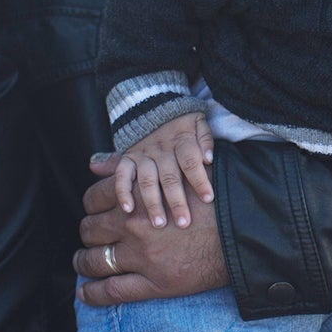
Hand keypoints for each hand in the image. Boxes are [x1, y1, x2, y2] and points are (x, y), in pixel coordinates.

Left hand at [75, 153, 229, 305]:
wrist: (247, 228)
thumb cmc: (216, 194)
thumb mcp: (176, 169)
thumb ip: (132, 164)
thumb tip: (96, 163)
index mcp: (137, 195)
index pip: (95, 198)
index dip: (92, 205)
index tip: (96, 210)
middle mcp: (133, 225)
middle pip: (90, 229)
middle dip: (88, 233)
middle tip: (91, 237)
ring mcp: (141, 256)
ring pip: (94, 261)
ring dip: (83, 262)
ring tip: (84, 263)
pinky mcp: (155, 283)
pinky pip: (112, 291)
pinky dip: (93, 294)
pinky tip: (85, 293)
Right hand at [113, 114, 214, 228]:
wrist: (152, 108)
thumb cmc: (182, 125)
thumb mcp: (198, 122)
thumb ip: (206, 139)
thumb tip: (209, 158)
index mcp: (181, 141)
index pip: (191, 162)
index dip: (200, 180)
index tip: (208, 199)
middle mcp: (161, 149)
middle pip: (170, 177)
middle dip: (177, 201)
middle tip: (183, 223)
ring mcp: (143, 155)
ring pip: (147, 180)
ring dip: (152, 202)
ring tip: (159, 223)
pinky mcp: (128, 158)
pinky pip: (122, 175)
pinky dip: (122, 191)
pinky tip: (128, 209)